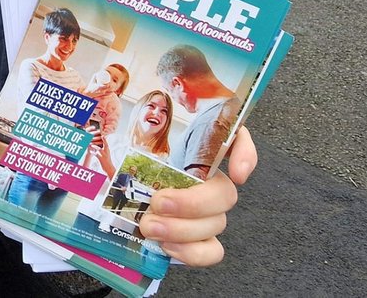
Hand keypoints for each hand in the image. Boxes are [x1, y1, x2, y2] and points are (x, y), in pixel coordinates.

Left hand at [136, 127, 257, 265]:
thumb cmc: (131, 167)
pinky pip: (212, 251)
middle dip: (192, 202)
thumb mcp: (133, 142)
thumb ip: (142, 129)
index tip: (237, 173)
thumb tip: (128, 116)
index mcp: (197, 150)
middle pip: (225, 193)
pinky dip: (191, 252)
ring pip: (216, 224)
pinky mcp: (200, 241)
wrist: (120, 200)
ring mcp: (209, 213)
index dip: (246, 154)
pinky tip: (167, 245)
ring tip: (150, 226)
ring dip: (182, 229)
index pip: (236, 140)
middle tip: (158, 202)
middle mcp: (209, 181)